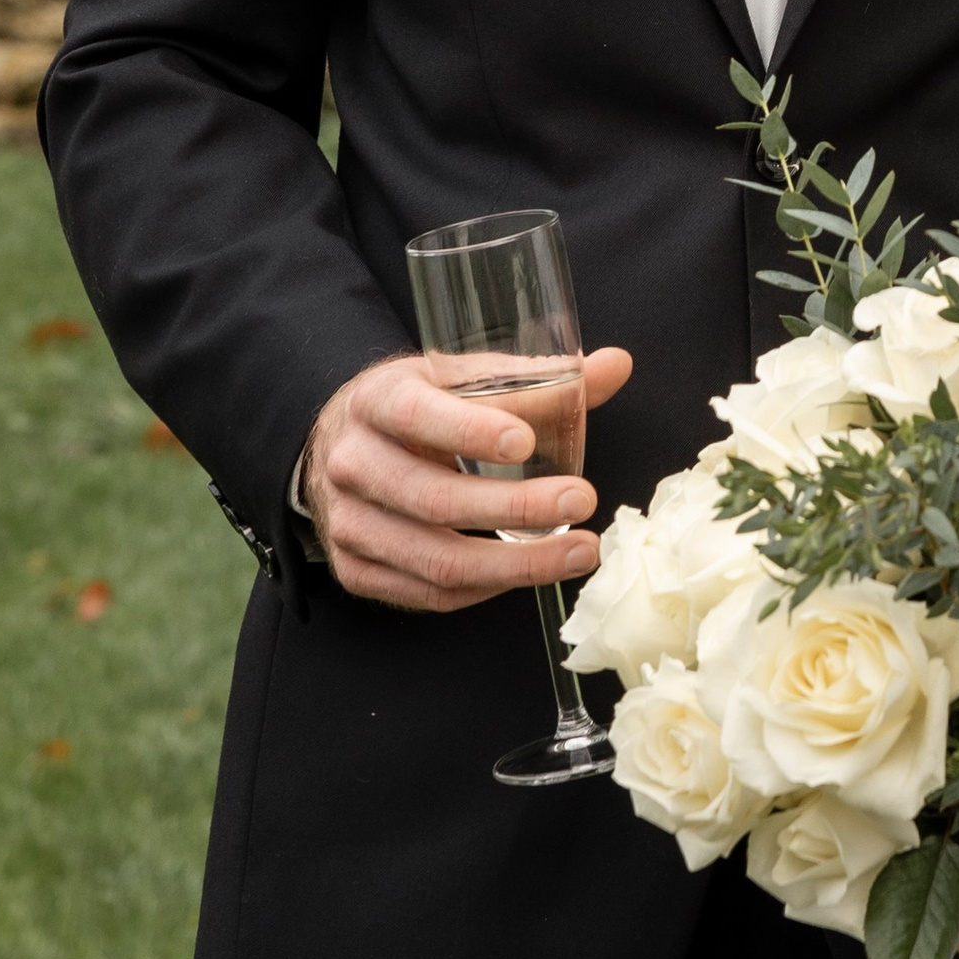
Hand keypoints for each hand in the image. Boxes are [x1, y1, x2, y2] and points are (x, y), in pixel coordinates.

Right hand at [303, 347, 631, 611]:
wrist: (342, 445)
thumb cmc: (417, 407)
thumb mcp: (458, 378)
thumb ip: (536, 378)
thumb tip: (616, 365)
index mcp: (376, 401)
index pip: (416, 415)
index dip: (469, 430)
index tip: (524, 442)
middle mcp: (353, 464)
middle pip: (434, 499)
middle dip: (514, 508)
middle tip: (582, 500)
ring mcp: (348, 524)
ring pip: (436, 559)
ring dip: (515, 564)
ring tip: (579, 550)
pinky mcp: (355, 570)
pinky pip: (430, 593)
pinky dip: (486, 587)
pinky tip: (529, 570)